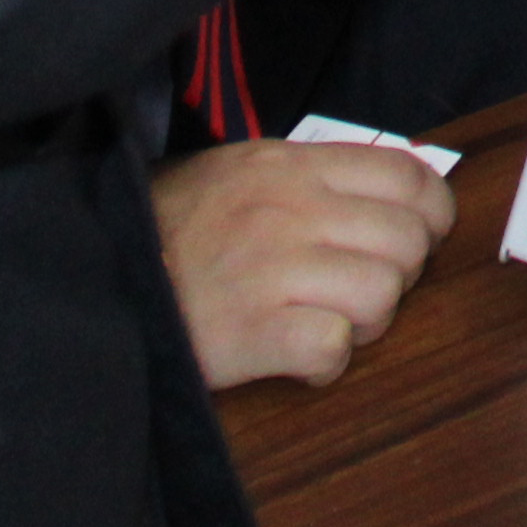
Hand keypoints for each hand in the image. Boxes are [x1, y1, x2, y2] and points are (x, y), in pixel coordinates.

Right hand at [150, 139, 453, 390]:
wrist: (95, 269)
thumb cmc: (168, 226)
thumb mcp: (239, 170)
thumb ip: (309, 174)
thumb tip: (384, 189)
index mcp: (294, 166)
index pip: (408, 175)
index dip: (431, 213)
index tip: (420, 238)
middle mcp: (292, 209)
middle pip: (407, 240)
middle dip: (401, 274)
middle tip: (361, 291)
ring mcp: (272, 270)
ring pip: (382, 292)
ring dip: (369, 321)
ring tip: (333, 324)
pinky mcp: (251, 333)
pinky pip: (332, 346)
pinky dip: (329, 361)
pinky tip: (303, 358)